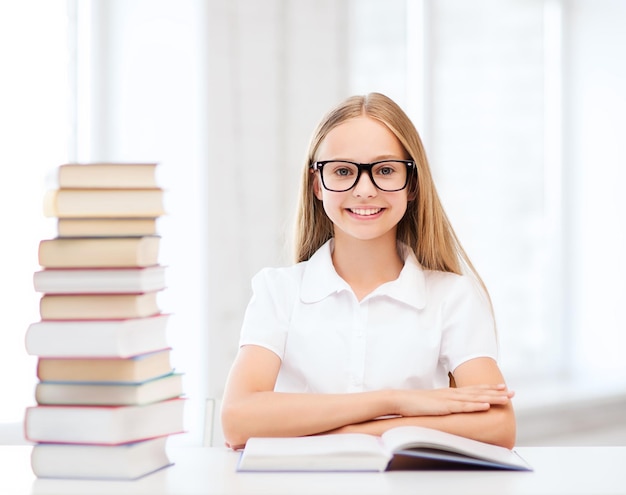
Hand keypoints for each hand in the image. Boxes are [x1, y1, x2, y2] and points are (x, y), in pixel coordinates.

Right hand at [392, 384, 513, 416]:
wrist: (400, 400)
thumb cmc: (414, 404)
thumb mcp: (433, 404)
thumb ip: (443, 405)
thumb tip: (451, 409)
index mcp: (450, 393)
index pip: (473, 389)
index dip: (489, 388)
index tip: (502, 387)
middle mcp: (452, 394)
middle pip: (478, 392)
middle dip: (496, 392)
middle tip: (512, 392)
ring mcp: (448, 399)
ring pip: (474, 398)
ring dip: (491, 397)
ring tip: (505, 398)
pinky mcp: (444, 406)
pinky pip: (462, 406)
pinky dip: (475, 405)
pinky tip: (486, 405)